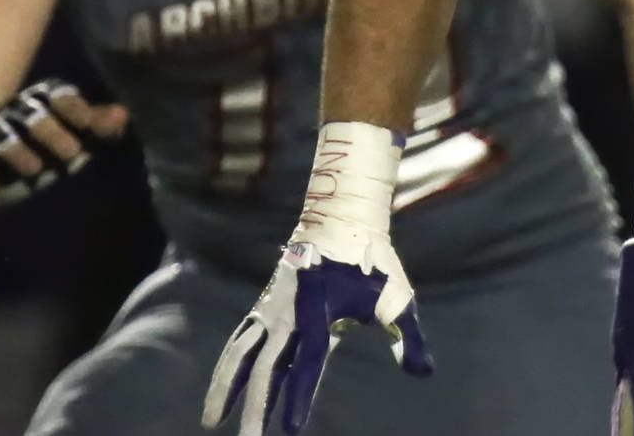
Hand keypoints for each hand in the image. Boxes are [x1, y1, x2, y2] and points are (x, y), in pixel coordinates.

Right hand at [0, 78, 127, 206]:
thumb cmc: (33, 130)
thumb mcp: (64, 122)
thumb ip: (93, 120)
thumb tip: (123, 116)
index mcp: (39, 101)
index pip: (57, 96)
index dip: (72, 106)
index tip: (85, 120)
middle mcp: (15, 112)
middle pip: (33, 115)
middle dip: (51, 132)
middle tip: (73, 152)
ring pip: (3, 136)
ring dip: (17, 151)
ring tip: (34, 169)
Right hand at [203, 123, 430, 433]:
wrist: (340, 219)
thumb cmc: (372, 264)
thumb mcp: (395, 300)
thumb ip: (407, 337)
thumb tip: (424, 372)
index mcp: (320, 315)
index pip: (307, 366)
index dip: (298, 399)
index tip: (290, 432)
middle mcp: (289, 315)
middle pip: (266, 369)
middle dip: (255, 409)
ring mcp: (271, 309)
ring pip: (240, 354)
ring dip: (224, 388)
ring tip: (210, 421)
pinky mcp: (263, 306)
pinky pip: (239, 340)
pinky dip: (227, 365)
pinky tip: (221, 387)